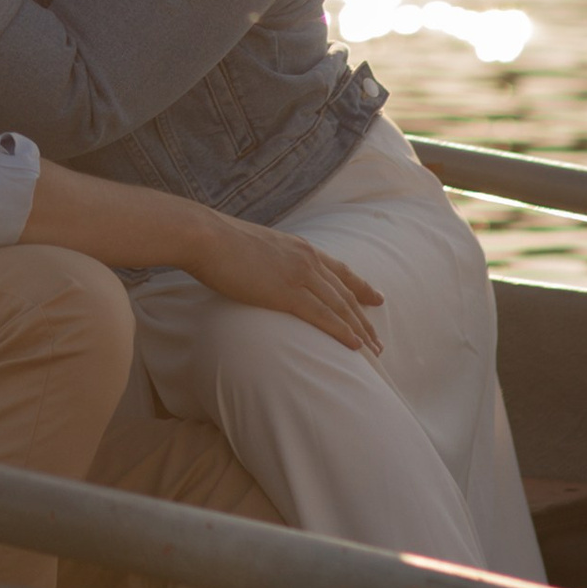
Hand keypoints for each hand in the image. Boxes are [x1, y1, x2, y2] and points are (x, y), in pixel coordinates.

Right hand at [191, 218, 383, 357]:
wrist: (207, 236)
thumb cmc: (219, 242)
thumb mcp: (256, 246)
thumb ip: (271, 260)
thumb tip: (267, 272)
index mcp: (300, 248)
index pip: (340, 271)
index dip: (361, 286)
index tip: (378, 298)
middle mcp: (307, 260)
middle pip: (346, 294)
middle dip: (365, 319)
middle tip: (379, 341)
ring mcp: (300, 275)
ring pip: (341, 307)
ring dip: (361, 331)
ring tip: (375, 351)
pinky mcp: (288, 293)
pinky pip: (324, 316)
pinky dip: (343, 332)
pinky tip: (355, 346)